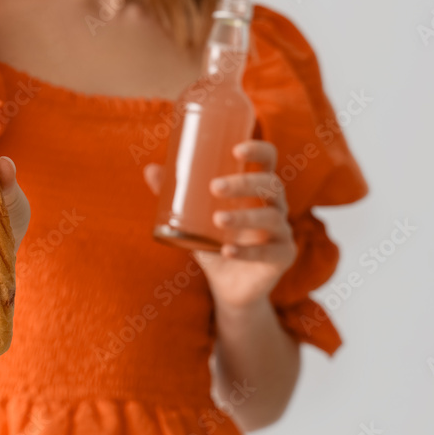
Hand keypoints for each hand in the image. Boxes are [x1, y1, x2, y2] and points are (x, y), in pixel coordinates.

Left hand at [144, 140, 295, 310]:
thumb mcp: (193, 217)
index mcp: (256, 188)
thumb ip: (176, 194)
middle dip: (244, 183)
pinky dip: (247, 251)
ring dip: (244, 216)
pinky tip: (227, 251)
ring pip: (271, 218)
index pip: (268, 159)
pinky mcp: (282, 257)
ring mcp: (282, 231)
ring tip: (217, 219)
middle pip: (270, 185)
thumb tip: (150, 169)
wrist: (228, 285)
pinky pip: (270, 253)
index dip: (258, 150)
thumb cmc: (213, 239)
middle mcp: (274, 205)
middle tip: (214, 187)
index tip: (236, 149)